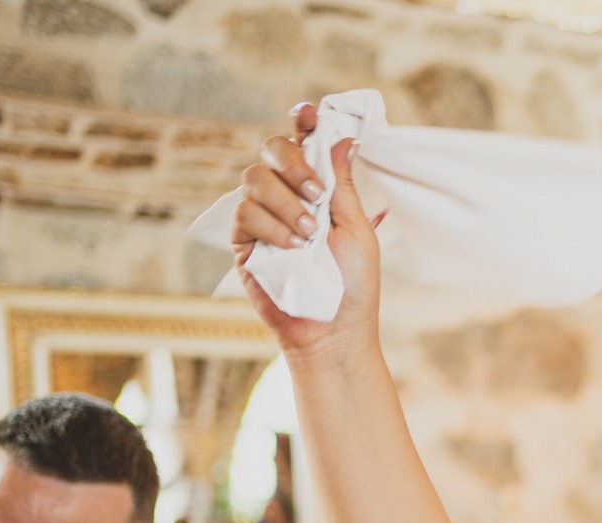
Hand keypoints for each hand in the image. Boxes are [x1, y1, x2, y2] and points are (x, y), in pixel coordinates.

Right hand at [232, 102, 380, 358]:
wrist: (334, 331)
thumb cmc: (353, 285)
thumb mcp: (357, 229)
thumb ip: (343, 185)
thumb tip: (342, 138)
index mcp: (315, 190)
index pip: (304, 145)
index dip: (303, 124)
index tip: (309, 113)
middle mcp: (286, 197)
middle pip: (271, 149)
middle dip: (293, 163)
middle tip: (317, 193)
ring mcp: (262, 217)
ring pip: (255, 179)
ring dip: (286, 202)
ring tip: (309, 236)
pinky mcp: (244, 242)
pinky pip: (245, 214)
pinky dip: (271, 227)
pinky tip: (291, 248)